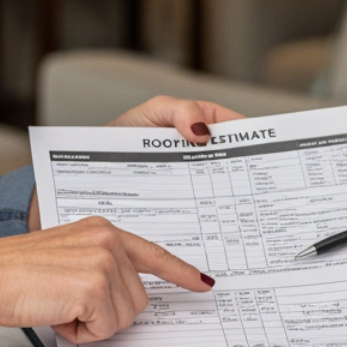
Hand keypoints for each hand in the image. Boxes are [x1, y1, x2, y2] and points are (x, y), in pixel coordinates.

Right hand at [0, 216, 213, 343]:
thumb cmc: (16, 272)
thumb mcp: (67, 257)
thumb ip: (99, 266)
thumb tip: (122, 298)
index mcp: (102, 230)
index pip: (152, 252)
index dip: (180, 272)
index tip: (202, 283)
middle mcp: (109, 240)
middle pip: (138, 299)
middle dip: (106, 313)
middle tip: (68, 303)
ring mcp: (105, 262)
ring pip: (125, 317)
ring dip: (92, 324)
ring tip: (59, 305)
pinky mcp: (96, 287)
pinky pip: (105, 330)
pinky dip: (80, 333)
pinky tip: (57, 314)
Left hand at [27, 97, 243, 231]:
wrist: (77, 178)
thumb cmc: (112, 141)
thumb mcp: (147, 115)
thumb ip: (177, 111)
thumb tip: (205, 130)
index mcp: (195, 129)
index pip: (233, 130)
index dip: (254, 139)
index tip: (269, 149)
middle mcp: (195, 159)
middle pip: (231, 167)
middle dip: (247, 176)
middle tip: (262, 188)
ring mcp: (185, 187)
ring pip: (217, 196)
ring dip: (231, 206)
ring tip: (245, 216)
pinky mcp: (173, 212)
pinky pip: (196, 218)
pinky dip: (209, 227)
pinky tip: (216, 235)